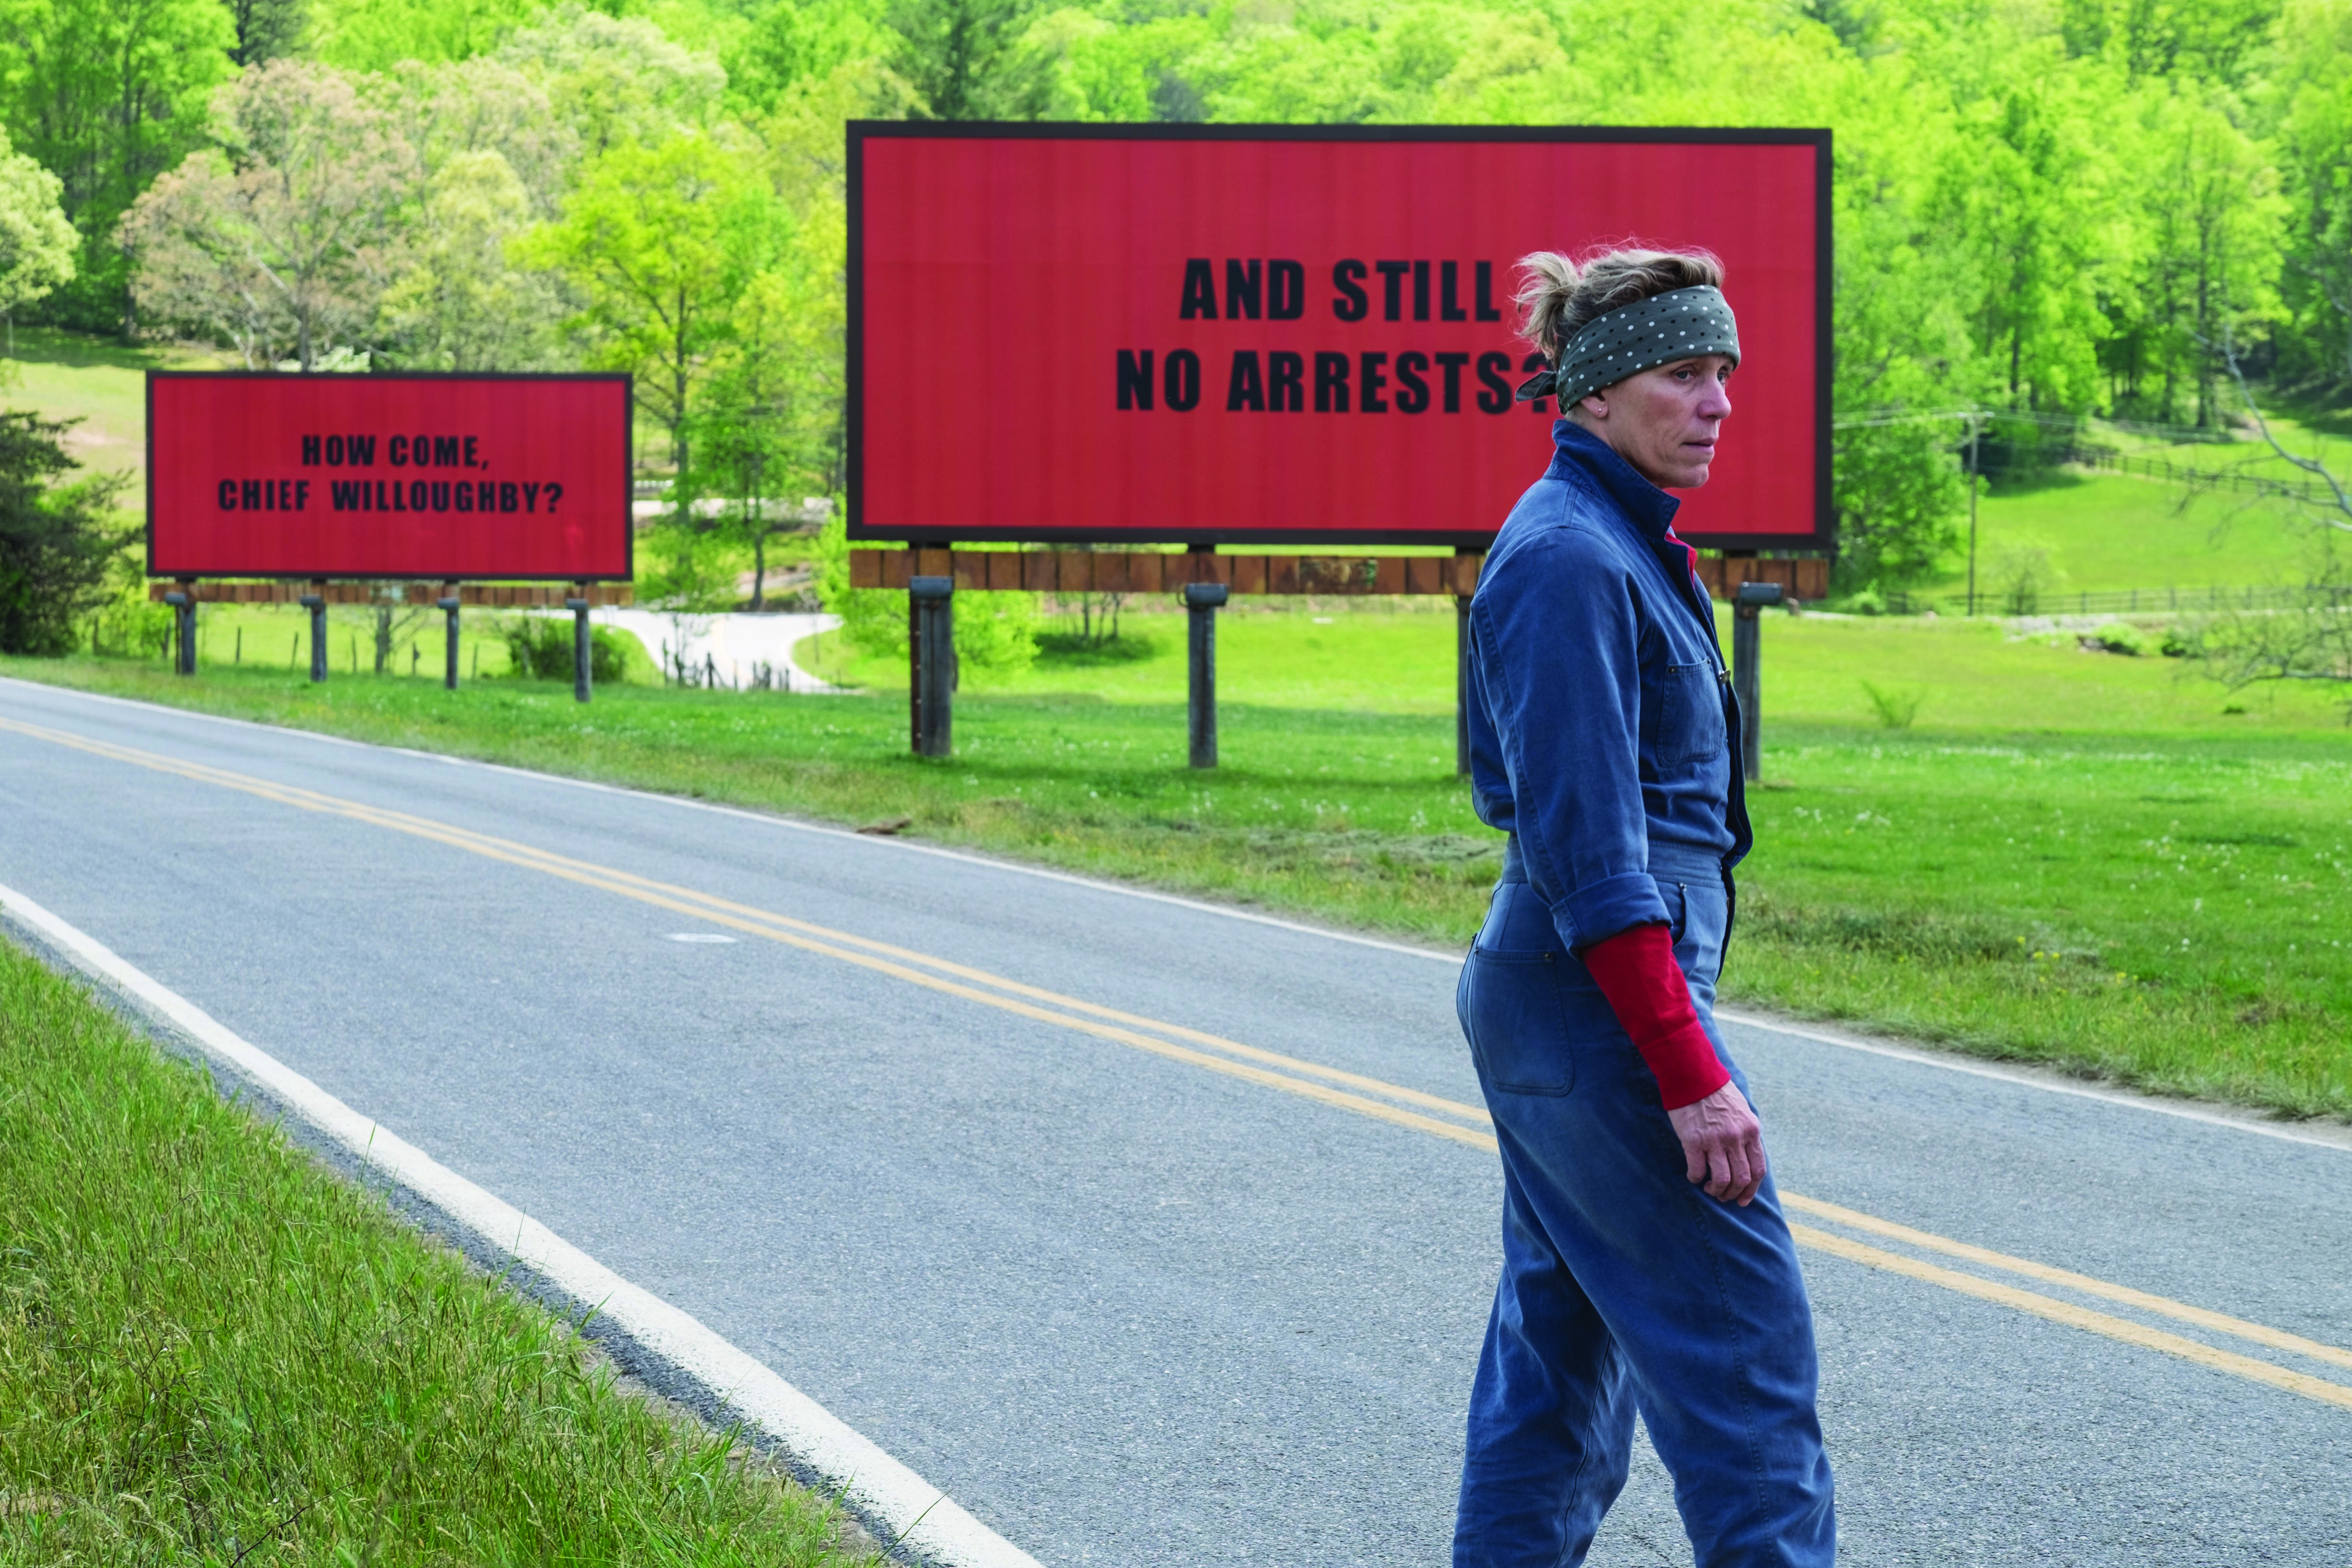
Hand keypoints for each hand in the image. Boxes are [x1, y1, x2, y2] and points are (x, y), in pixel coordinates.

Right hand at [1666, 1081, 1766, 1205]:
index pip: (1758, 1170)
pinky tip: (1693, 1175)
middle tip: (1723, 1195)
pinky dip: (1695, 1178)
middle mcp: (1736, 1137)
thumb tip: (1747, 1158)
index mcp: (1751, 1131)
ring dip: (1716, 1190)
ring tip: (1709, 1188)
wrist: (1693, 1076)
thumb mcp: (1742, 1111)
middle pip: (1742, 1178)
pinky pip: (1697, 1170)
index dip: (1751, 1190)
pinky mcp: (1694, 1140)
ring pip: (1722, 1180)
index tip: (1743, 1199)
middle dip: (1732, 1193)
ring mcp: (1715, 1140)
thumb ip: (1747, 1134)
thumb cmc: (1717, 1093)